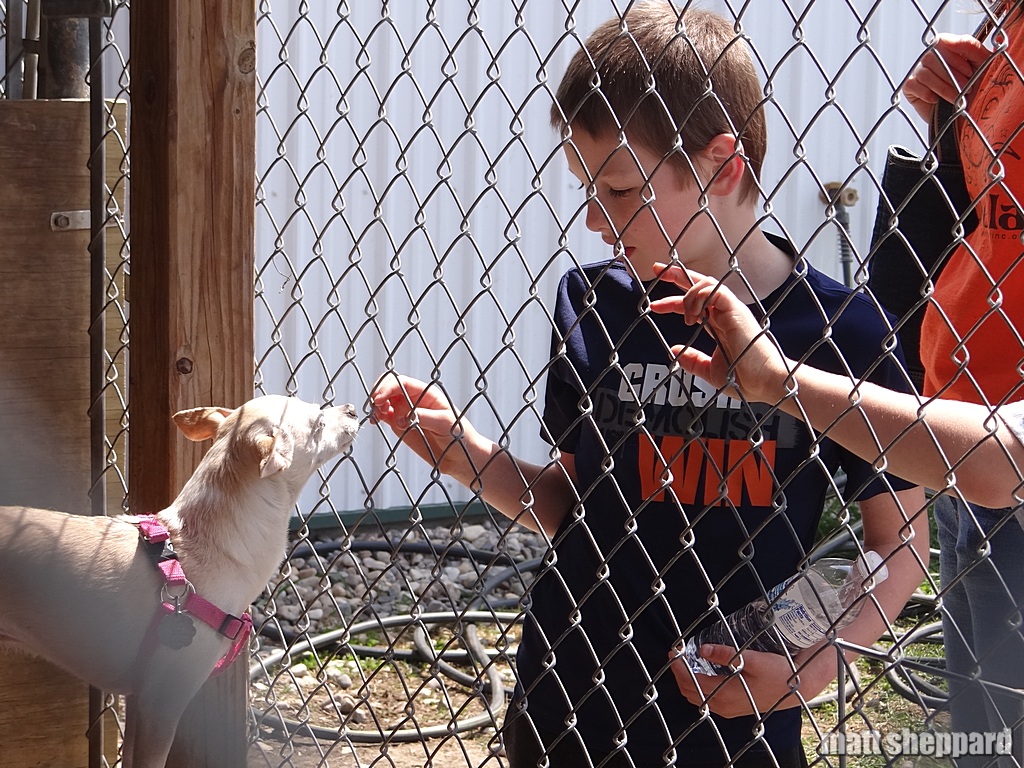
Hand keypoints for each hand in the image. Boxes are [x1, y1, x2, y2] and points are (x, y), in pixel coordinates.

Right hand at [370, 372, 485, 480]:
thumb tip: (405, 416)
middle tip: (376, 407)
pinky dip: (377, 416)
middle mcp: (414, 399)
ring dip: (377, 405)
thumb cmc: (459, 436)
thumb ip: (425, 417)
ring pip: (385, 401)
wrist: (460, 457)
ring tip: (376, 417)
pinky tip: (375, 421)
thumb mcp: (445, 424)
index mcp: (427, 393)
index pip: (402, 383)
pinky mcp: (400, 426)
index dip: (388, 387)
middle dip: (379, 393)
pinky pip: (385, 416)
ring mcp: (406, 412)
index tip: (379, 398)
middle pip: (390, 388)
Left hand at [649, 264, 791, 403]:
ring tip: (686, 317)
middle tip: (657, 269)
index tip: (654, 306)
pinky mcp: (737, 310)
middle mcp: (725, 313)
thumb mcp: (710, 370)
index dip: (673, 301)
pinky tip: (693, 316)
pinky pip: (715, 290)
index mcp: (720, 324)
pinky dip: (699, 297)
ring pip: (706, 283)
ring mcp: (732, 310)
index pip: (694, 303)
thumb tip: (674, 351)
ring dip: (688, 295)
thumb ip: (693, 360)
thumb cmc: (745, 378)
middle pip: (700, 283)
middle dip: (677, 274)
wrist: (764, 383)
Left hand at [668, 644, 804, 718]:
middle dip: (679, 673)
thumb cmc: (778, 672)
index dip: (678, 667)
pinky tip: (700, 672)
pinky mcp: (733, 708)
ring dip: (687, 680)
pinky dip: (698, 686)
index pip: (692, 683)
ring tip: (684, 661)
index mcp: (727, 695)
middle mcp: (724, 706)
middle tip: (675, 654)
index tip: (673, 652)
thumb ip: (727, 654)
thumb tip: (703, 649)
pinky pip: (707, 700)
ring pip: (697, 697)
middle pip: (690, 692)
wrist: (798, 689)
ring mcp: (728, 709)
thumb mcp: (753, 659)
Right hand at [903, 33, 988, 121]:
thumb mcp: (981, 61)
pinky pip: (913, 85)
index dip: (954, 57)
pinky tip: (937, 100)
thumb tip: (946, 39)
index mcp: (947, 48)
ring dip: (943, 88)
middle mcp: (930, 57)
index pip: (941, 41)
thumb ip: (967, 44)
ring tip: (956, 98)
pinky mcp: (910, 87)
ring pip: (924, 74)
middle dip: (950, 76)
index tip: (969, 72)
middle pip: (930, 58)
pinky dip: (927, 94)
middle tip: (965, 88)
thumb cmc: (979, 86)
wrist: (969, 113)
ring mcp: (918, 72)